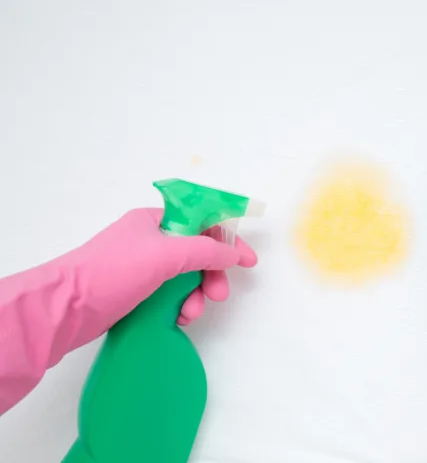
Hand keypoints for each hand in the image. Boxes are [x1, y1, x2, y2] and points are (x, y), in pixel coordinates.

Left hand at [64, 208, 256, 345]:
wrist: (65, 309)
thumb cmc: (113, 271)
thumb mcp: (166, 254)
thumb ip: (205, 251)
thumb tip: (234, 254)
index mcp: (155, 221)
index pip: (202, 222)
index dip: (227, 240)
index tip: (247, 261)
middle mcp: (151, 241)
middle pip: (197, 254)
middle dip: (211, 275)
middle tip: (218, 295)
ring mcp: (143, 268)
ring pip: (186, 278)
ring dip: (196, 295)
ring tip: (192, 312)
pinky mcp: (137, 293)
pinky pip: (171, 296)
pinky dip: (180, 306)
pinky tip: (179, 319)